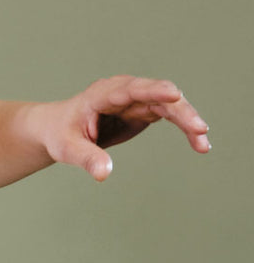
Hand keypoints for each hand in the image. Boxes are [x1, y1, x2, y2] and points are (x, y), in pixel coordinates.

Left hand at [34, 75, 210, 181]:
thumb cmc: (61, 134)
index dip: (154, 90)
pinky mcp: (143, 111)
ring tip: (203, 145)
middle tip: (200, 130)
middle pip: (157, 97)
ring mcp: (136, 100)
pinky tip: (199, 144)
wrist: (59, 128)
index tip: (175, 94)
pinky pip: (169, 115)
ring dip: (188, 122)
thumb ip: (86, 158)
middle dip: (180, 111)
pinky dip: (184, 128)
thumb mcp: (68, 149)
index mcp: (103, 94)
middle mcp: (124, 92)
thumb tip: (104, 173)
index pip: (131, 89)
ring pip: (169, 106)